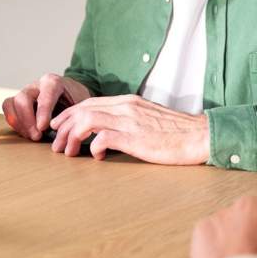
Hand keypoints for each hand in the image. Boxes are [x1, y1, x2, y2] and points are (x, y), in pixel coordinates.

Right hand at [2, 73, 91, 140]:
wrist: (71, 94)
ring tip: (31, 136)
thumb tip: (69, 131)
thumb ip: (74, 114)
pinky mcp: (18, 101)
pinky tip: (26, 133)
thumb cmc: (75, 99)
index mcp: (52, 82)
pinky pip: (8, 110)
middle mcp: (36, 85)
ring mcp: (25, 92)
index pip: (45, 96)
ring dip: (19, 123)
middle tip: (37, 136)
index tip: (43, 128)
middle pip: (22, 99)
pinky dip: (14, 123)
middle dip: (28, 121)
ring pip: (11, 103)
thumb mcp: (80, 103)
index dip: (42, 112)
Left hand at [48, 94, 209, 162]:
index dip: (69, 114)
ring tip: (68, 152)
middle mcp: (125, 107)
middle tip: (56, 144)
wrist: (199, 136)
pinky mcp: (135, 137)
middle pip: (83, 109)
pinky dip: (93, 146)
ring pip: (87, 120)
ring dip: (72, 137)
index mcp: (128, 101)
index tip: (58, 126)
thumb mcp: (148, 118)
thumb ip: (129, 119)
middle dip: (64, 126)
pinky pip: (103, 137)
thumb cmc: (176, 132)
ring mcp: (130, 120)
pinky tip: (95, 156)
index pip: (89, 102)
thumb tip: (108, 132)